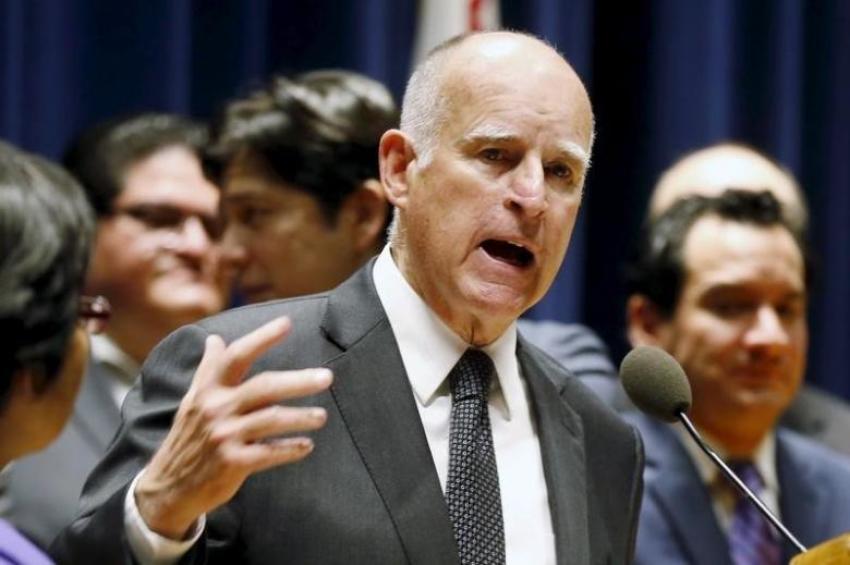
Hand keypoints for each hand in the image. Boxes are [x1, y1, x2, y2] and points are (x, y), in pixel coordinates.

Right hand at [135, 317, 331, 538]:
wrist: (168, 487)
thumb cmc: (188, 437)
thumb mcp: (192, 400)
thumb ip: (209, 369)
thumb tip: (215, 339)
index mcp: (208, 389)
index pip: (236, 356)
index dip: (261, 338)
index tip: (287, 323)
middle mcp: (215, 408)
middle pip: (264, 387)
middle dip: (298, 381)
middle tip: (327, 377)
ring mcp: (223, 436)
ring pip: (271, 419)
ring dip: (301, 417)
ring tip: (322, 416)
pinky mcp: (231, 463)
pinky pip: (269, 453)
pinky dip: (290, 449)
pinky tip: (307, 446)